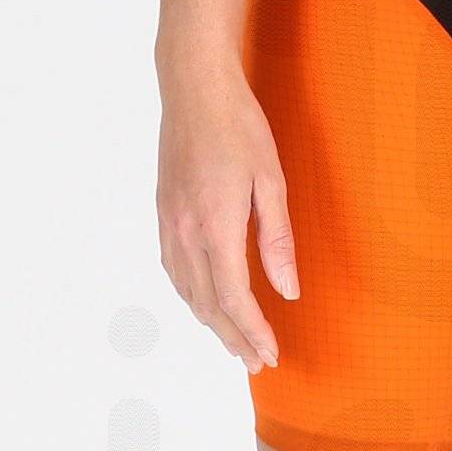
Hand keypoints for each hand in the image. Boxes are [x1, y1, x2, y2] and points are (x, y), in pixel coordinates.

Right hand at [156, 62, 297, 371]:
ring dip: (211, 323)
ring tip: (235, 344)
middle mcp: (185, 232)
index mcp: (215, 226)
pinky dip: (191, 297)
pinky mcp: (164, 214)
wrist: (193, 88)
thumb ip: (277, 241)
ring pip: (188, 292)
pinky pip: (174, 270)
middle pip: (208, 304)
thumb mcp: (271, 181)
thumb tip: (288, 290)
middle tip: (256, 363)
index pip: (234, 298)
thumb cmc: (238, 127)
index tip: (270, 354)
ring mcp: (169, 224)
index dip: (253, 332)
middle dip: (234, 338)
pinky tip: (205, 305)